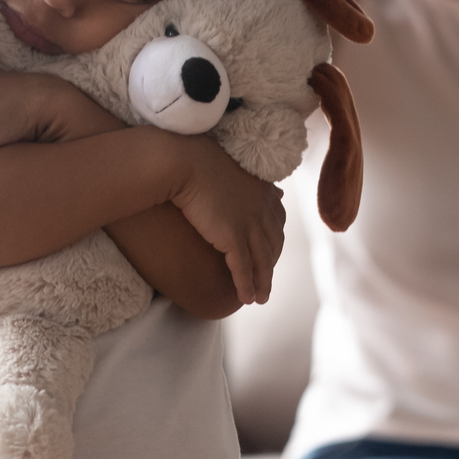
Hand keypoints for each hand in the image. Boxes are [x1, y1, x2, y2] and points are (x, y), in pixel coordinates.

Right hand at [164, 136, 284, 305]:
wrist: (182, 162)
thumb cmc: (197, 159)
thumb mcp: (227, 166)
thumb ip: (242, 177)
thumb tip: (247, 180)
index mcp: (262, 191)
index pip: (277, 221)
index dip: (274, 239)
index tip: (272, 251)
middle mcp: (261, 209)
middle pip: (273, 244)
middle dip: (271, 264)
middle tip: (267, 280)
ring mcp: (249, 223)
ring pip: (262, 260)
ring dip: (263, 282)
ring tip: (260, 298)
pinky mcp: (232, 236)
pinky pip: (243, 268)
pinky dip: (247, 285)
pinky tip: (247, 299)